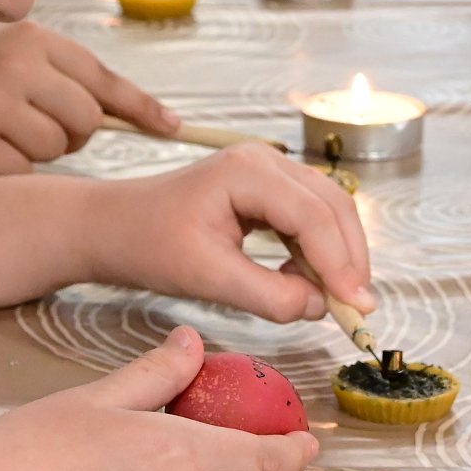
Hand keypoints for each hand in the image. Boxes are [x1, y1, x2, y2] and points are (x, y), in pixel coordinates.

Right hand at [0, 21, 179, 181]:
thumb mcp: (5, 54)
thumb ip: (60, 75)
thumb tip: (137, 115)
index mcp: (30, 38)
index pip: (102, 77)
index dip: (141, 107)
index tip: (173, 128)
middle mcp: (15, 65)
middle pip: (87, 122)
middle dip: (71, 136)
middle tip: (30, 129)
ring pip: (57, 150)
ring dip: (38, 155)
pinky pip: (24, 176)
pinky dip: (9, 175)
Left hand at [88, 143, 373, 323]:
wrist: (113, 226)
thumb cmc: (148, 245)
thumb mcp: (206, 278)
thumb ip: (267, 295)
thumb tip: (320, 307)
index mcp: (247, 171)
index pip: (314, 217)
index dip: (341, 264)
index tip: (356, 309)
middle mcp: (265, 160)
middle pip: (332, 206)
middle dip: (350, 258)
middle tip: (357, 310)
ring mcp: (266, 170)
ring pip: (327, 210)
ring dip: (338, 254)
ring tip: (337, 301)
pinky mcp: (265, 188)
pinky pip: (308, 217)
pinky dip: (317, 250)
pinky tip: (308, 283)